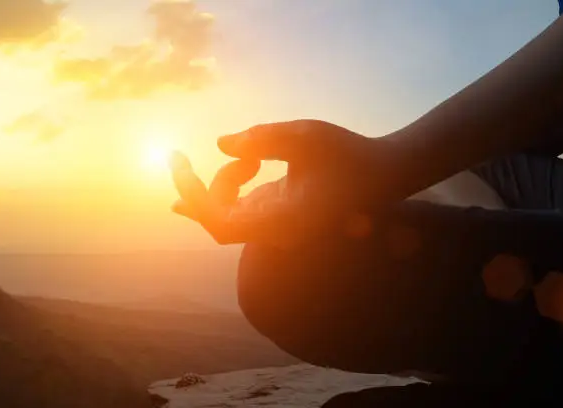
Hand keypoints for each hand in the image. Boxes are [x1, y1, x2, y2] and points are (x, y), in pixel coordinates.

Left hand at [170, 120, 393, 247]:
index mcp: (282, 219)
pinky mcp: (283, 214)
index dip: (193, 195)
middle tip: (181, 158)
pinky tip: (207, 185)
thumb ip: (261, 138)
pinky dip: (225, 193)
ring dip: (220, 186)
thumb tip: (221, 143)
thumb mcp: (306, 136)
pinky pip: (243, 212)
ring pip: (230, 217)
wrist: (385, 173)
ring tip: (249, 155)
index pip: (220, 220)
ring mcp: (280, 225)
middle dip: (198, 191)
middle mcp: (278, 231)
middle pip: (219, 223)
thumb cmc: (350, 153)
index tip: (176, 160)